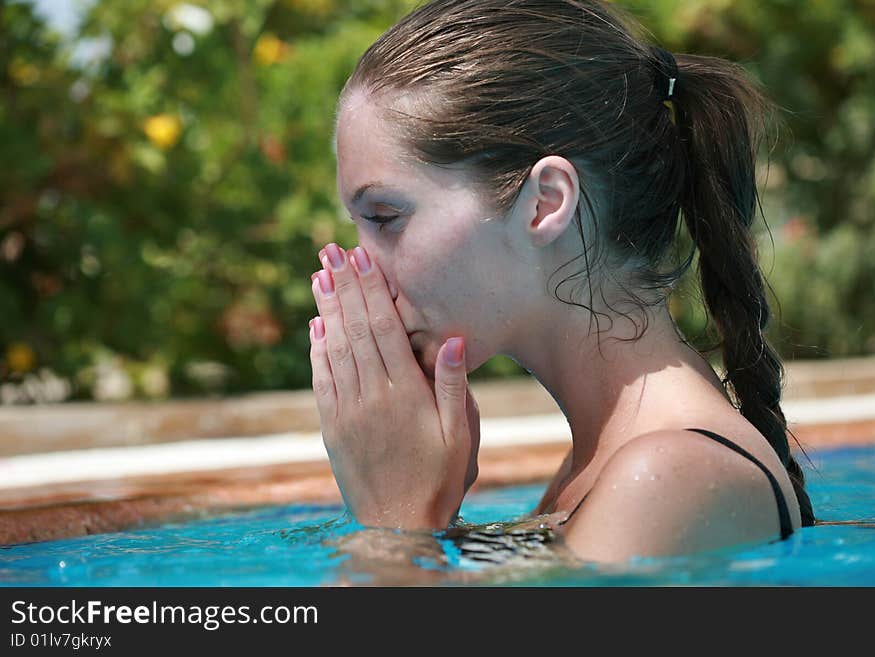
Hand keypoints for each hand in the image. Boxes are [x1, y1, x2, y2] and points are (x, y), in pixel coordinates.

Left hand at [308, 243, 480, 530]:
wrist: (397, 524)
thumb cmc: (439, 478)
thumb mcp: (459, 434)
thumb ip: (453, 385)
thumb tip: (451, 338)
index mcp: (404, 392)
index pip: (384, 328)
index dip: (371, 290)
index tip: (360, 258)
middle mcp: (371, 396)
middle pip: (354, 329)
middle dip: (343, 286)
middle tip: (329, 251)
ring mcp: (347, 411)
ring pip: (333, 349)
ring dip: (326, 309)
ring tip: (318, 276)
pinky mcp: (332, 427)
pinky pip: (322, 379)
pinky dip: (317, 349)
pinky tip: (315, 327)